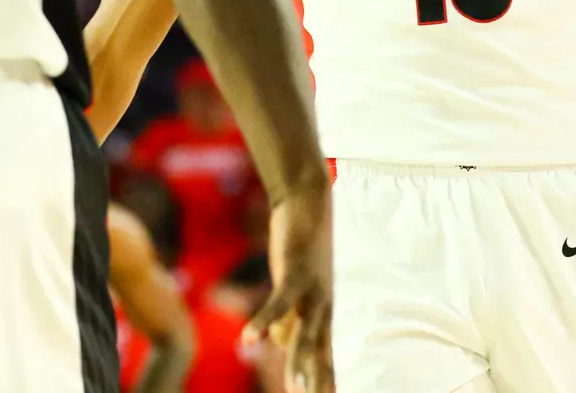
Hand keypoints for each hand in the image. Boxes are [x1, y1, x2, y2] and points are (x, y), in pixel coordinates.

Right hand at [243, 180, 332, 392]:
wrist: (309, 202)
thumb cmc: (300, 246)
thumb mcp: (294, 287)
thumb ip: (289, 316)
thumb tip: (280, 342)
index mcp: (322, 313)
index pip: (326, 357)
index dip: (326, 382)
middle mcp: (323, 307)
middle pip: (320, 353)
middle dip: (318, 382)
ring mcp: (311, 290)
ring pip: (305, 333)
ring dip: (299, 361)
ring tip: (296, 389)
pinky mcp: (295, 273)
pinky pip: (277, 304)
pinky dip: (262, 321)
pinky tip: (248, 339)